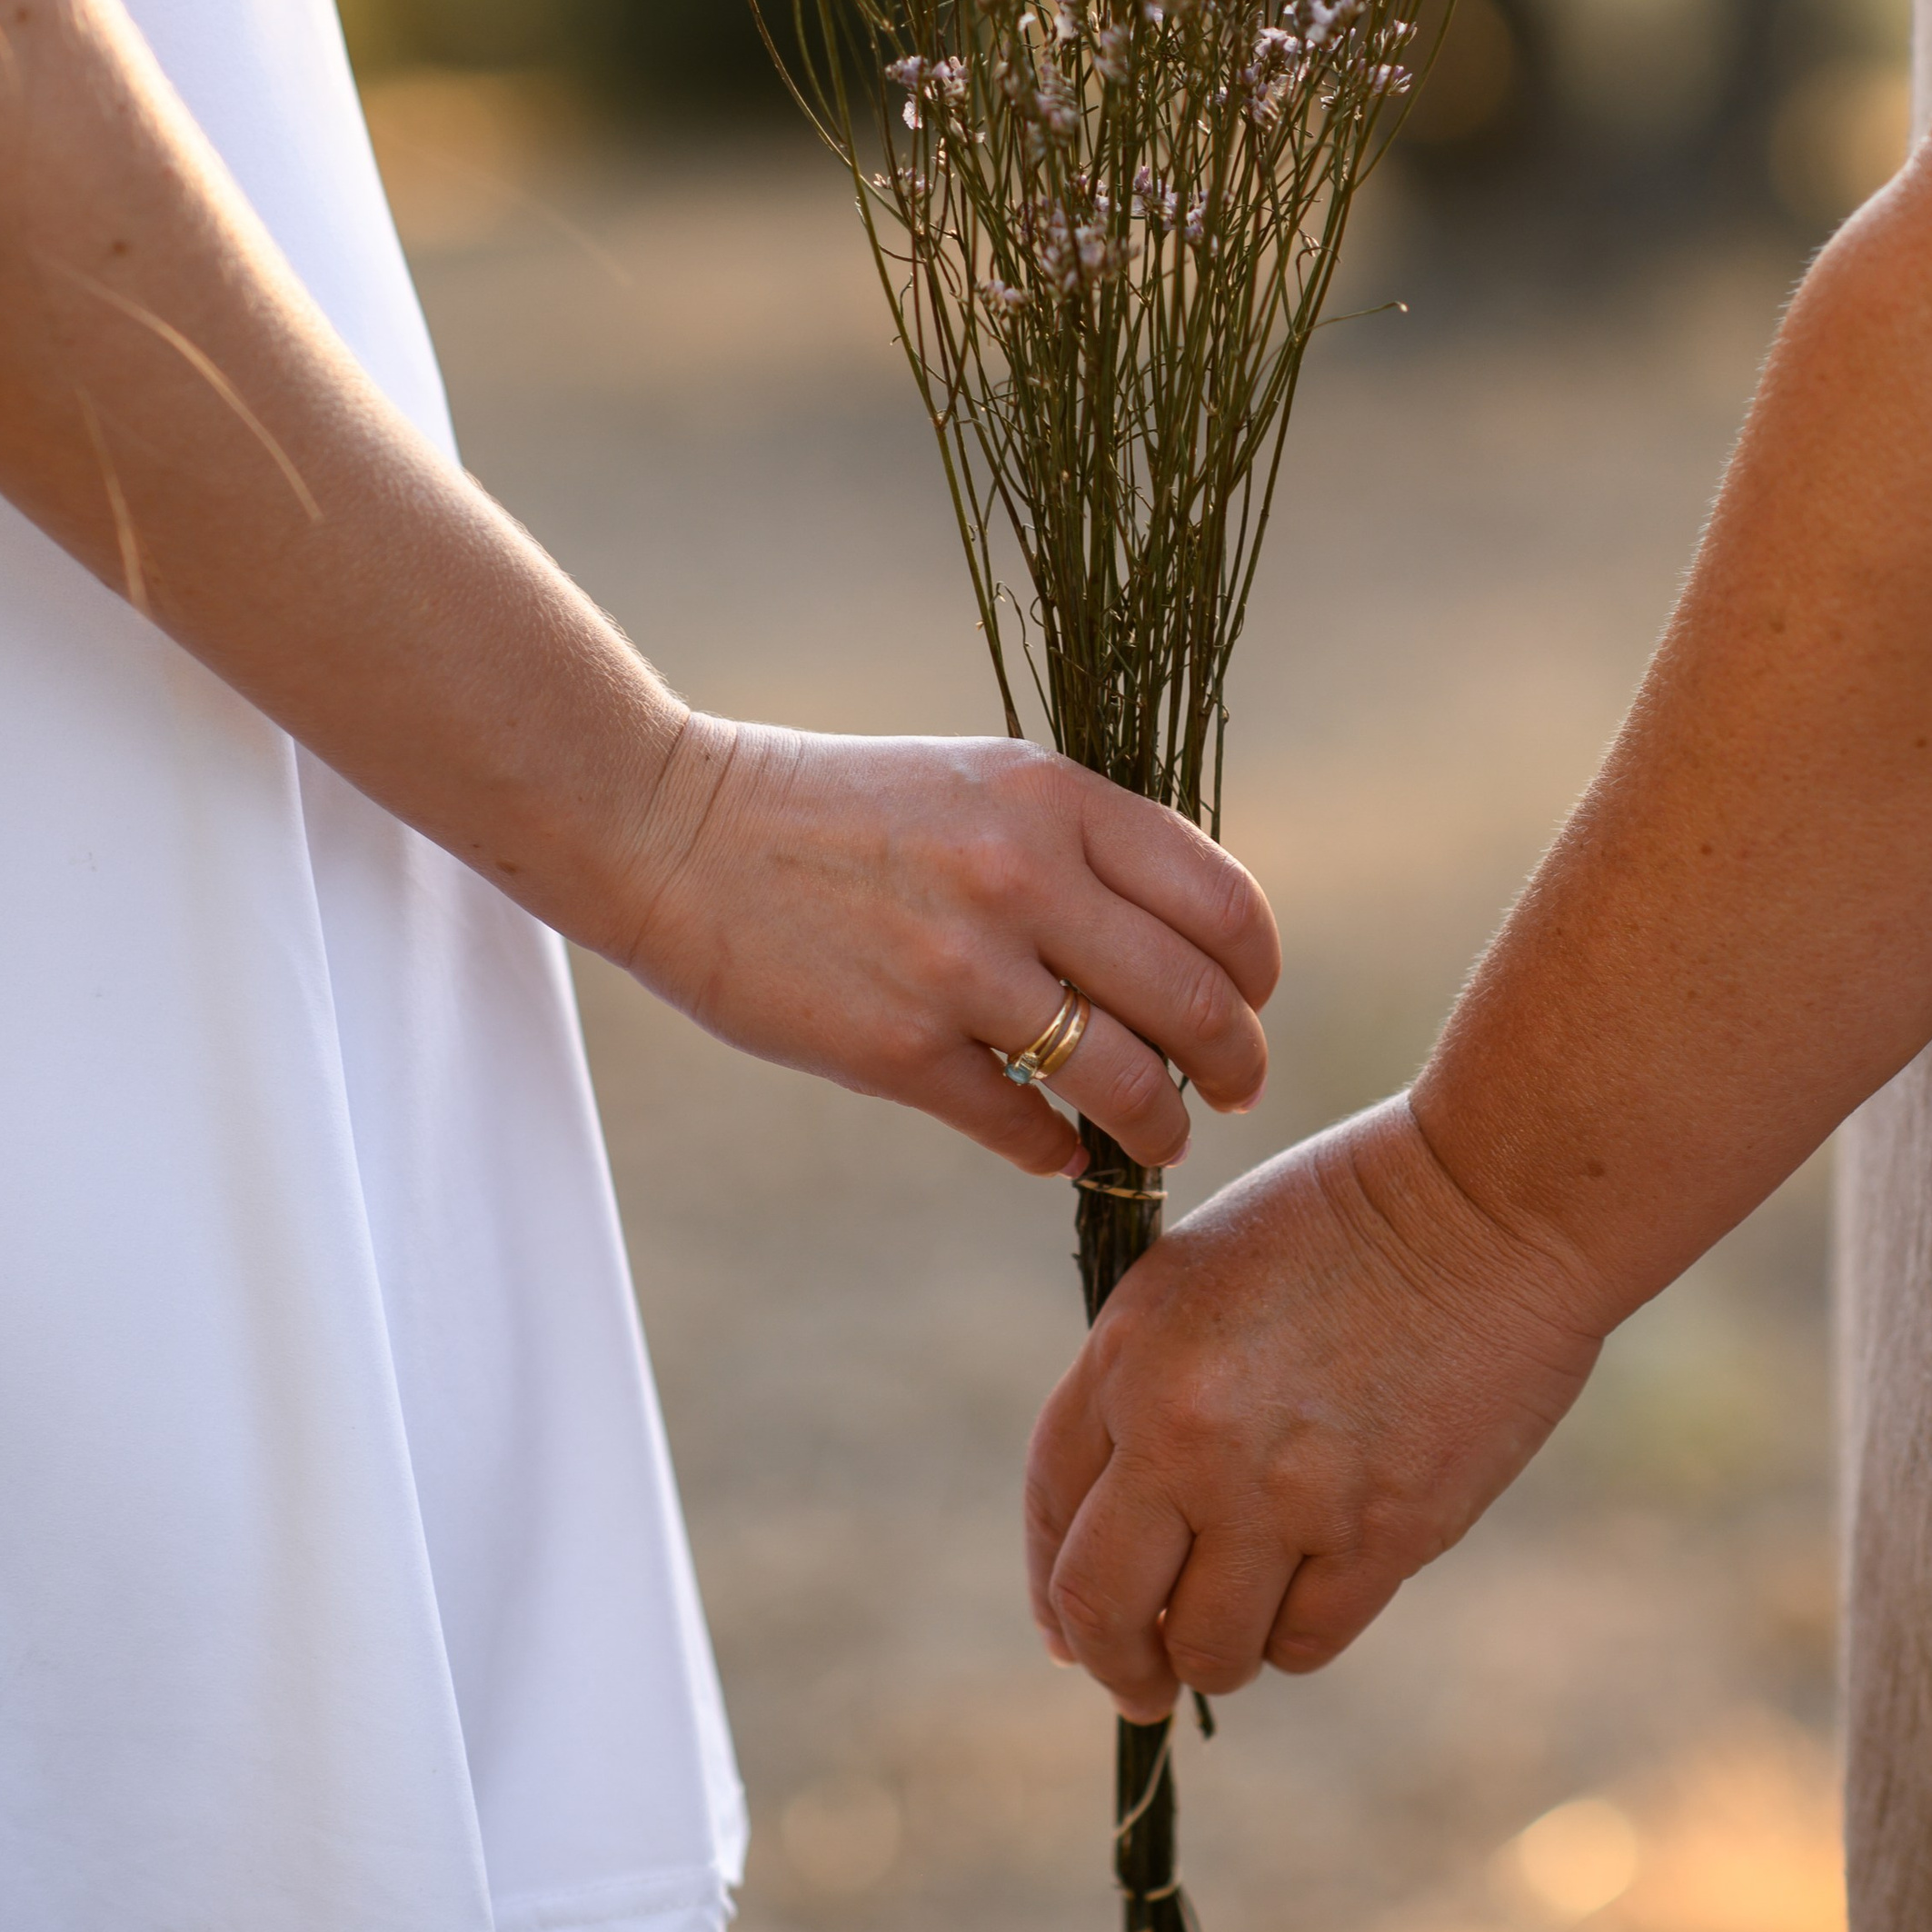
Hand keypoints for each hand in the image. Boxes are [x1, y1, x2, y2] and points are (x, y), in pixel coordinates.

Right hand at [624, 718, 1279, 1175]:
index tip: (1251, 1004)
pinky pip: (1025, 1128)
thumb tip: (1187, 944)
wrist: (674, 830)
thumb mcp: (979, 782)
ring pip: (1127, 1082)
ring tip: (1156, 1137)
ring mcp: (960, 968)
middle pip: (1196, 1002)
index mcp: (1053, 796)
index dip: (1257, 971)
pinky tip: (1056, 1147)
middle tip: (1234, 1092)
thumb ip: (1081, 846)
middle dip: (1236, 1065)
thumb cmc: (840, 809)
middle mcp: (1022, 873)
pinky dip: (1057, 1150)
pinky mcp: (898, 1050)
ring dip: (1159, 1127)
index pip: (1220, 901)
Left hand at [1024, 1099, 1604, 1715]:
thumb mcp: (1202, 1274)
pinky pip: (1304, 1641)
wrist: (1490, 1202)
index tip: (1072, 1630)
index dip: (1049, 1584)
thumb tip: (1119, 1525)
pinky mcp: (1380, 1533)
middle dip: (1114, 1664)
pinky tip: (1318, 1589)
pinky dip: (1298, 1633)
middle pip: (1100, 1605)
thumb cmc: (1346, 1221)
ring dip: (1217, 1653)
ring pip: (1208, 1648)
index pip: (1050, 1501)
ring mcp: (1284, 1491)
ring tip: (1245, 1624)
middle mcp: (1189, 1431)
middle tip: (1141, 1684)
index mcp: (1133, 1352)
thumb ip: (1146, 1385)